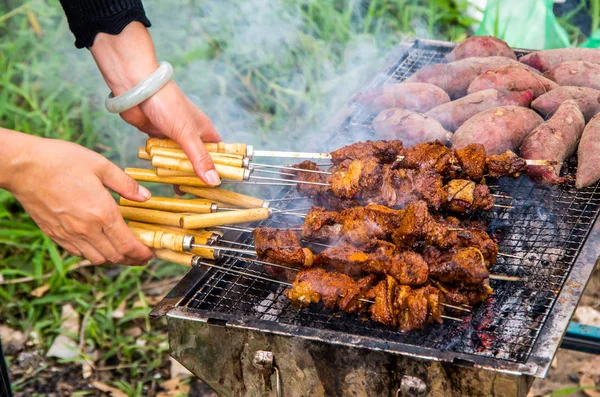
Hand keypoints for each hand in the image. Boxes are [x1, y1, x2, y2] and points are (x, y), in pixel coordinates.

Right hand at [1, 130, 153, 265]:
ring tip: (124, 252)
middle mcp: (86, 229)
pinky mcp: (55, 234)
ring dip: (114, 259)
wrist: (23, 166)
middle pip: (115, 257)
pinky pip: (79, 253)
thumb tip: (145, 197)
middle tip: (143, 257)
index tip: (151, 253)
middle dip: (133, 260)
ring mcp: (69, 234)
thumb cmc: (61, 161)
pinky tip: (100, 244)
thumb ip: (126, 184)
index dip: (143, 253)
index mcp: (102, 213)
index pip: (128, 245)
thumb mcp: (100, 165)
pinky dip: (94, 254)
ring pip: (97, 259)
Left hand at [89, 22, 221, 185]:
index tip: (219, 185)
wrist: (136, 88)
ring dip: (177, 171)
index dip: (221, 167)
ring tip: (178, 190)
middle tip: (195, 193)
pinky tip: (161, 177)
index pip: (219, 152)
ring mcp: (173, 135)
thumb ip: (199, 158)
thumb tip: (214, 181)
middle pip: (198, 159)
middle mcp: (191, 133)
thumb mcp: (187, 134)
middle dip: (196, 174)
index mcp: (204, 130)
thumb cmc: (167, 104)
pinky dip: (161, 165)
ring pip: (179, 159)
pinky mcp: (156, 136)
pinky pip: (162, 155)